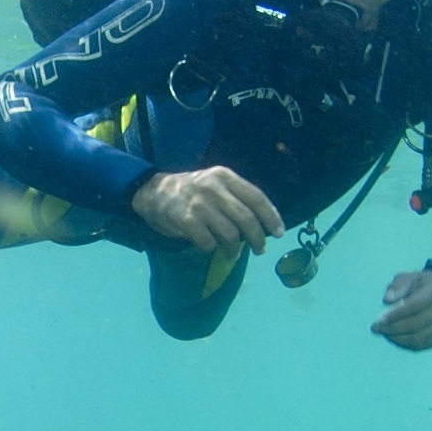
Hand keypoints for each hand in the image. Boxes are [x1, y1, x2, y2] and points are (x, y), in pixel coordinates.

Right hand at [131, 167, 283, 252]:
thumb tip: (262, 224)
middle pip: (246, 219)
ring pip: (230, 235)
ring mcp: (199, 204)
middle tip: (260, 249)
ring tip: (232, 254)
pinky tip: (208, 247)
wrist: (152, 192)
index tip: (279, 233)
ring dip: (234, 249)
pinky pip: (208, 243)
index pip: (256, 198)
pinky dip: (211, 249)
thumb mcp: (214, 184)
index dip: (271, 217)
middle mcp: (213, 188)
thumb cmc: (190, 192)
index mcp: (224, 176)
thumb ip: (235, 197)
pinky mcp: (186, 221)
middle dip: (258, 238)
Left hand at [373, 268, 431, 351]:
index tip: (379, 319)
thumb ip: (397, 286)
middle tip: (376, 328)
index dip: (395, 315)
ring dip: (397, 338)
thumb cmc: (420, 284)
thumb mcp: (408, 278)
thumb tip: (387, 300)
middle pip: (415, 325)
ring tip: (384, 333)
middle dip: (392, 328)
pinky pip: (422, 344)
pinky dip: (406, 343)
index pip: (414, 306)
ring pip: (418, 338)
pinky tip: (395, 337)